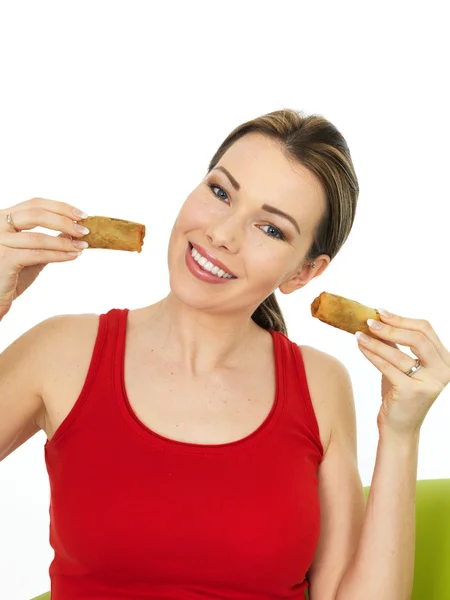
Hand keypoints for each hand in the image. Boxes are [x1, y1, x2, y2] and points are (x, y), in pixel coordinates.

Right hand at [0, 198, 89, 318]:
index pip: (35, 204)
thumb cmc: (9, 275)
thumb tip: (72, 231)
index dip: (60, 207)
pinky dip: (58, 255)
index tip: (82, 215)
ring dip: (64, 242)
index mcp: (3, 218)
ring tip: (82, 246)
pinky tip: (72, 256)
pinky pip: (37, 254)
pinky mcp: (4, 259)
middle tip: (84, 230)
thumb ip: (47, 241)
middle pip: (36, 213)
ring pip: (38, 237)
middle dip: (64, 221)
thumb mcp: (31, 252)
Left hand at [355, 310, 449, 436]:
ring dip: (376, 341)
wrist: (400, 428)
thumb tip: (379, 319)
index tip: (381, 312)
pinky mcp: (411, 392)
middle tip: (369, 321)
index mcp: (445, 360)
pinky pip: (387, 367)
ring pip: (399, 353)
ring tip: (358, 333)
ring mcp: (429, 382)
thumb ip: (397, 344)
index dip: (402, 319)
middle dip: (390, 327)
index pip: (425, 330)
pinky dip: (372, 354)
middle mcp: (443, 371)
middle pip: (417, 338)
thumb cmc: (401, 394)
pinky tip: (361, 346)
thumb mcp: (403, 365)